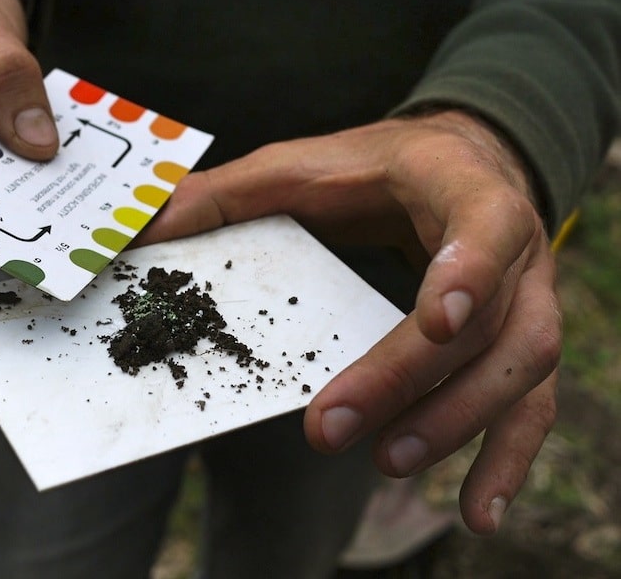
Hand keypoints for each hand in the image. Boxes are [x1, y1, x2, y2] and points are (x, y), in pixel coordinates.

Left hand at [140, 111, 559, 534]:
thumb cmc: (373, 168)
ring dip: (458, 425)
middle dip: (414, 380)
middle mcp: (514, 248)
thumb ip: (226, 196)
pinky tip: (474, 512)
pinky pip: (532, 407)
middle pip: (490, 322)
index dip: (469, 273)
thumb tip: (143, 230)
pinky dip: (507, 460)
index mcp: (461, 186)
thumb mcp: (300, 166)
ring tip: (388, 462)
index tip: (434, 321)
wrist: (456, 164)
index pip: (485, 227)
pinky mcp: (522, 342)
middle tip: (335, 429)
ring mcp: (529, 298)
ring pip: (520, 371)